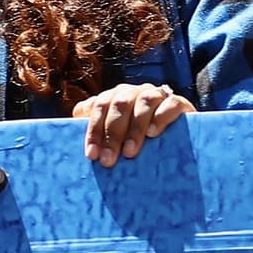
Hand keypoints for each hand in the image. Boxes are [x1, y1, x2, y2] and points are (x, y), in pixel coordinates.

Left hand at [71, 82, 195, 166]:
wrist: (174, 128)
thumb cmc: (135, 133)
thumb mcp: (114, 131)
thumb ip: (97, 125)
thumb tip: (73, 119)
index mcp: (116, 96)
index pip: (100, 105)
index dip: (94, 129)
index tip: (91, 155)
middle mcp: (135, 92)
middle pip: (120, 103)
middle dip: (112, 132)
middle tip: (109, 160)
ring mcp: (157, 95)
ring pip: (144, 101)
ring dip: (135, 127)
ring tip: (130, 152)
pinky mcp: (178, 103)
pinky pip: (170, 104)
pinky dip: (161, 117)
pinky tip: (153, 133)